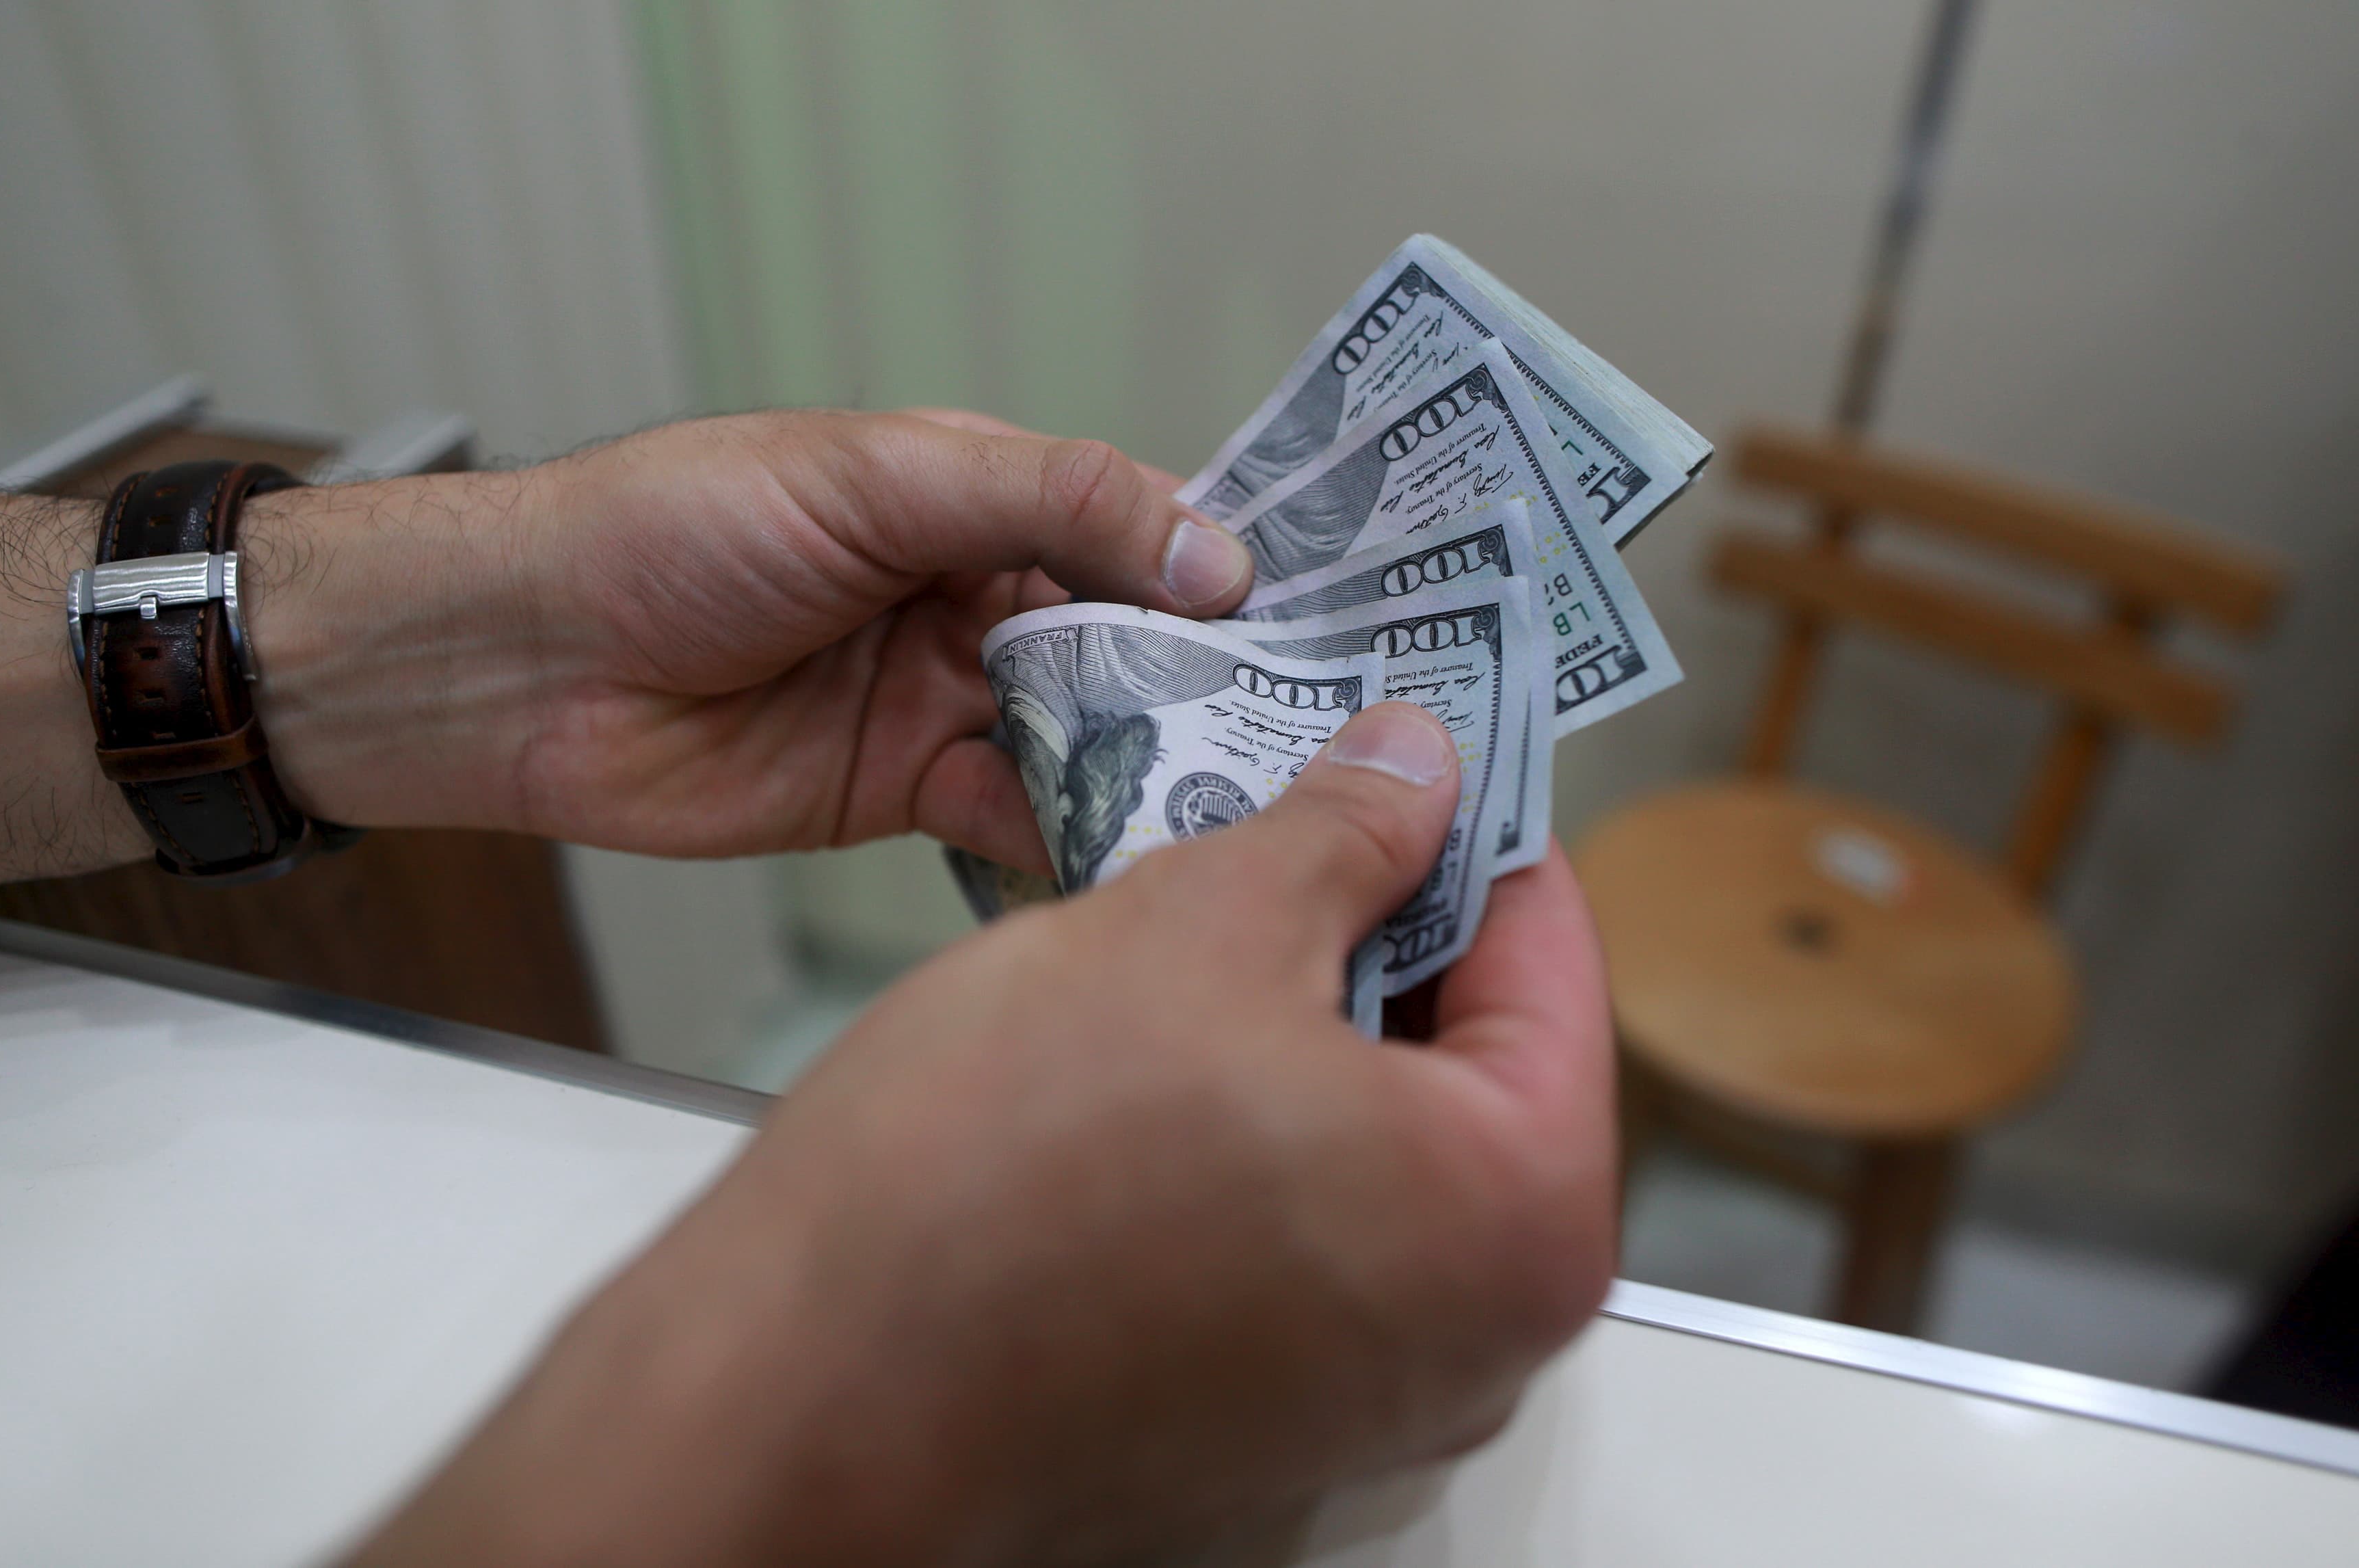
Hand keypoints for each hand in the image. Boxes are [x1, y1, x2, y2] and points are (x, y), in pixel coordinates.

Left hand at [242, 409, 1251, 867]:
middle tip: (1323, 738)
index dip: (1226, 570)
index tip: (1334, 623)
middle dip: (1213, 684)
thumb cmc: (676, 529)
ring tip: (1254, 808)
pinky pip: (1017, 816)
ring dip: (1156, 768)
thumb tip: (1214, 551)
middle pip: (1131, 643)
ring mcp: (943, 698)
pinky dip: (1074, 835)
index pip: (1136, 527)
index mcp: (977, 495)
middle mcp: (976, 596)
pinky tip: (1139, 856)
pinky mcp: (905, 793)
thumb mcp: (876, 476)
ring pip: (1088, 737)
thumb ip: (1048, 500)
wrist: (524, 665)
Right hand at [347, 703, 1614, 1566]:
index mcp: (1518, 1215)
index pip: (1556, 958)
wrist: (802, 1395)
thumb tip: (1417, 765)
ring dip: (1305, 1027)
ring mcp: (1372, 1401)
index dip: (1468, 828)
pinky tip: (1148, 1058)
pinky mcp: (1262, 1427)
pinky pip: (1301, 1237)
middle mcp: (1479, 1340)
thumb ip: (1346, 831)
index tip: (1408, 756)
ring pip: (1377, 1149)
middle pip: (1473, 1064)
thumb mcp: (1196, 924)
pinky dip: (1253, 1137)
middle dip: (1379, 928)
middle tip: (1289, 820)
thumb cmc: (994, 1178)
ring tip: (1197, 925)